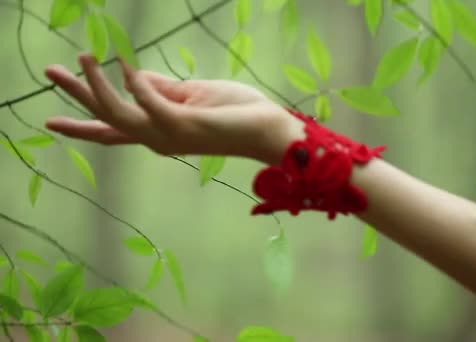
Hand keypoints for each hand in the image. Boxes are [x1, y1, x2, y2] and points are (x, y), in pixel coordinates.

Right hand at [45, 54, 303, 163]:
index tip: (51, 119)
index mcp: (159, 131)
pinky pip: (150, 102)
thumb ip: (162, 88)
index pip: (112, 129)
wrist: (268, 128)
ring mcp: (169, 134)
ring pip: (118, 113)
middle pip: (105, 120)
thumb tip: (132, 75)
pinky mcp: (184, 124)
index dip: (82, 123)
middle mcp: (157, 138)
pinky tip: (123, 63)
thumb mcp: (192, 94)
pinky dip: (134, 83)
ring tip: (83, 56)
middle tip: (49, 71)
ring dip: (96, 85)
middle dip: (76, 95)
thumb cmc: (235, 112)